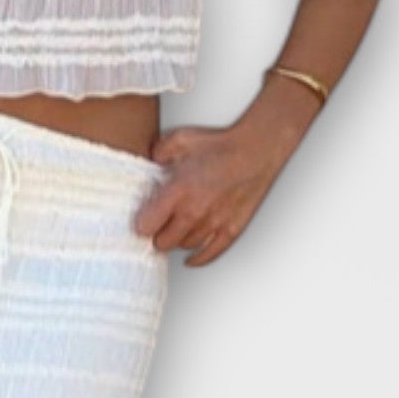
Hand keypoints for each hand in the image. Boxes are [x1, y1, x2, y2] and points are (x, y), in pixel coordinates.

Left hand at [132, 121, 284, 267]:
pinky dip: (198, 258)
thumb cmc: (222, 145)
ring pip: (184, 246)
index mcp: (178, 191)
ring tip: (178, 229)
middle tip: (159, 225)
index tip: (143, 218)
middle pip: (163, 243)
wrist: (257, 150)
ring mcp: (214, 224)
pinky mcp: (231, 230)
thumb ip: (158, 152)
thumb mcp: (180, 139)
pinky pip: (210, 254)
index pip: (145, 226)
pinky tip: (191, 258)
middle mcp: (194, 213)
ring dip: (178, 240)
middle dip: (158, 234)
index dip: (141, 223)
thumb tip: (149, 162)